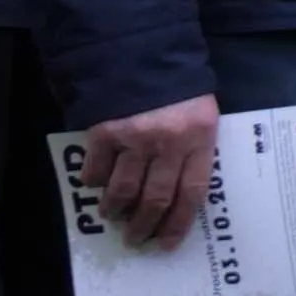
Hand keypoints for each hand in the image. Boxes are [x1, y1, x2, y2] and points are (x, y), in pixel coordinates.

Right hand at [80, 94, 221, 247]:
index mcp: (201, 138)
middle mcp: (170, 142)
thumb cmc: (179, 87)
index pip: (193, 192)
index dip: (179, 223)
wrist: (143, 52)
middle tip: (134, 239)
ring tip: (112, 216)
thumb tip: (181, 192)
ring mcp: (136, 137)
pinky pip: (97, 169)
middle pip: (156, 198)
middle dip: (143, 225)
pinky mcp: (105, 131)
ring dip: (115, 210)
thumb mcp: (201, 113)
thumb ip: (195, 147)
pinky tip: (95, 184)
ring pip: (123, 190)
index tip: (167, 244)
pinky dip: (95, 182)